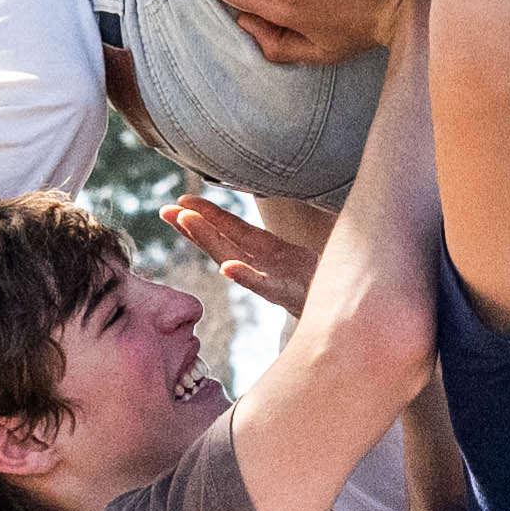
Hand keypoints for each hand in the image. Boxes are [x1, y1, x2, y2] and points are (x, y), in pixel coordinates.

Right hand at [163, 187, 338, 316]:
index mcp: (264, 251)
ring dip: (209, 240)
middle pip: (222, 242)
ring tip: (186, 221)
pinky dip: (245, 277)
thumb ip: (280, 245)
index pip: (229, 229)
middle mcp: (261, 266)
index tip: (180, 200)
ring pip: (234, 257)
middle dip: (193, 225)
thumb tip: (259, 223)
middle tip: (166, 210)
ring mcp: (271, 279)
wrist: (343, 310)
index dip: (205, 214)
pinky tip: (228, 268)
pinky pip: (264, 285)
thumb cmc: (317, 283)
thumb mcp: (298, 256)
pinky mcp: (287, 294)